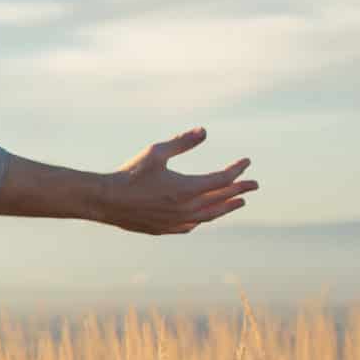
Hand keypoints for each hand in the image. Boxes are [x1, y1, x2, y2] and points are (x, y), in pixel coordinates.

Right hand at [98, 128, 257, 234]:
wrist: (105, 200)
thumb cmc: (130, 173)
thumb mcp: (156, 152)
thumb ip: (182, 142)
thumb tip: (204, 131)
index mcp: (187, 188)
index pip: (222, 179)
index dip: (237, 170)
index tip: (247, 162)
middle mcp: (186, 208)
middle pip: (221, 199)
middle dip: (239, 190)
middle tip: (254, 185)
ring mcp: (175, 222)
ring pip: (209, 216)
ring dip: (225, 208)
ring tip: (238, 203)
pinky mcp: (163, 229)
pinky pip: (190, 226)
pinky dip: (202, 220)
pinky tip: (203, 218)